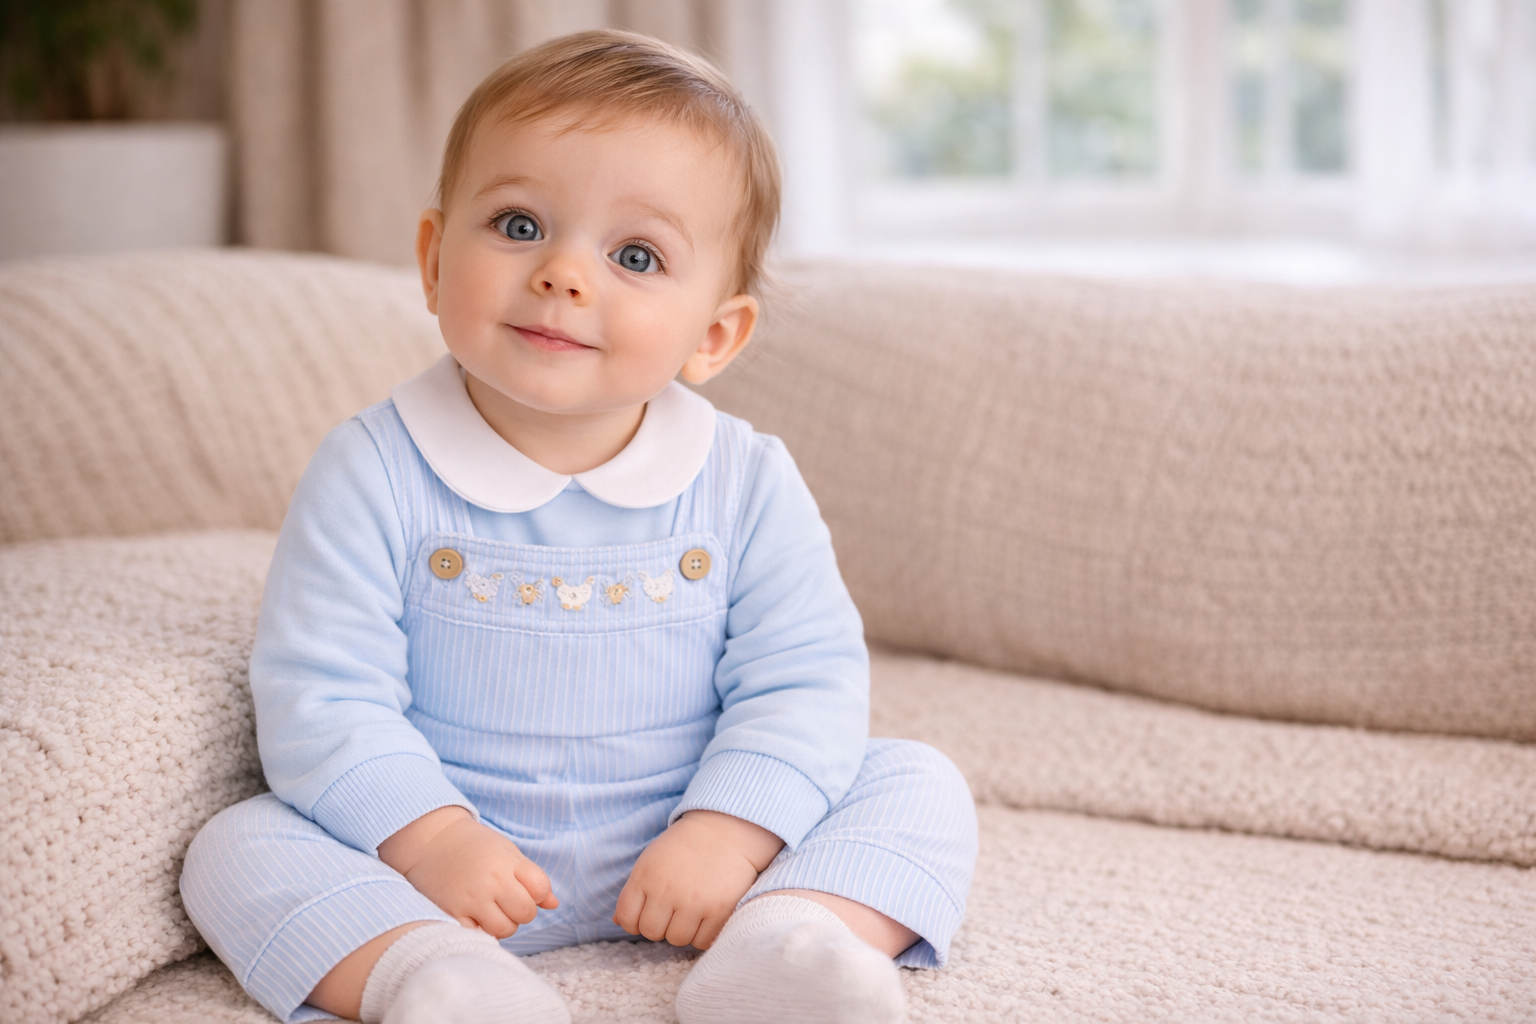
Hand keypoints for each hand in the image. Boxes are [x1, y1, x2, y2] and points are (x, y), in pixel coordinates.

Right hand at [377, 806, 558, 937]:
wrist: (430, 841)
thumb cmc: (473, 846)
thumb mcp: (507, 851)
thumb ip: (531, 878)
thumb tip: (554, 904)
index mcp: (506, 862)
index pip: (540, 888)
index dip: (538, 892)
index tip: (525, 888)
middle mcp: (490, 881)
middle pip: (525, 913)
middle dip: (522, 911)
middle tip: (507, 901)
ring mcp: (470, 899)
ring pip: (504, 929)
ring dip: (503, 924)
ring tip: (491, 909)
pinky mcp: (452, 914)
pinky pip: (478, 935)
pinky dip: (481, 930)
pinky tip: (475, 916)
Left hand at [613, 810, 785, 948]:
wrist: (726, 831)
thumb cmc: (685, 847)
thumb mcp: (651, 860)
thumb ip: (634, 892)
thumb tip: (618, 922)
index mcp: (646, 876)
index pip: (627, 918)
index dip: (635, 921)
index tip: (648, 913)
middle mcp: (667, 890)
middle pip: (651, 932)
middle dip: (660, 925)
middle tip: (673, 910)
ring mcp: (694, 902)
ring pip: (677, 939)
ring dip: (683, 930)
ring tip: (692, 910)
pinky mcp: (720, 910)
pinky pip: (702, 942)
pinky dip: (703, 934)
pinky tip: (706, 916)